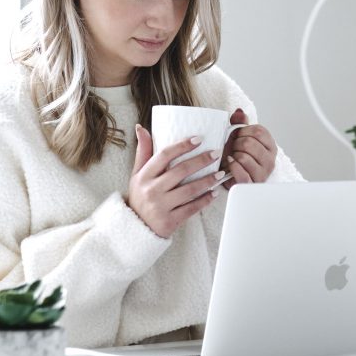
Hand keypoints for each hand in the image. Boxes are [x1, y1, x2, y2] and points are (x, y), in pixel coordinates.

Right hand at [126, 125, 218, 239]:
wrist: (135, 228)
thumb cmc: (139, 196)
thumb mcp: (136, 174)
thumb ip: (142, 152)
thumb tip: (141, 127)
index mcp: (144, 175)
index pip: (164, 155)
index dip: (182, 146)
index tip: (198, 139)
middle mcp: (152, 190)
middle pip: (180, 171)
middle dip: (201, 160)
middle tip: (216, 153)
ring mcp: (161, 206)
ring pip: (189, 190)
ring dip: (207, 181)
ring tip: (220, 173)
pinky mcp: (169, 221)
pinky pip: (191, 209)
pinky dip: (204, 200)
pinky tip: (214, 193)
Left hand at [222, 107, 276, 186]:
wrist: (229, 174)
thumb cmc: (235, 154)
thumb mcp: (237, 136)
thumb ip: (239, 123)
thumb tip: (239, 112)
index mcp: (270, 146)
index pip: (259, 132)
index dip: (244, 131)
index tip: (238, 135)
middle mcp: (270, 160)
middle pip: (250, 143)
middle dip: (236, 144)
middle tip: (233, 147)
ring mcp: (263, 173)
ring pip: (244, 157)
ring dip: (233, 155)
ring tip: (233, 157)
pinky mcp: (252, 184)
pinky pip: (241, 172)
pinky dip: (232, 166)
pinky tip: (230, 163)